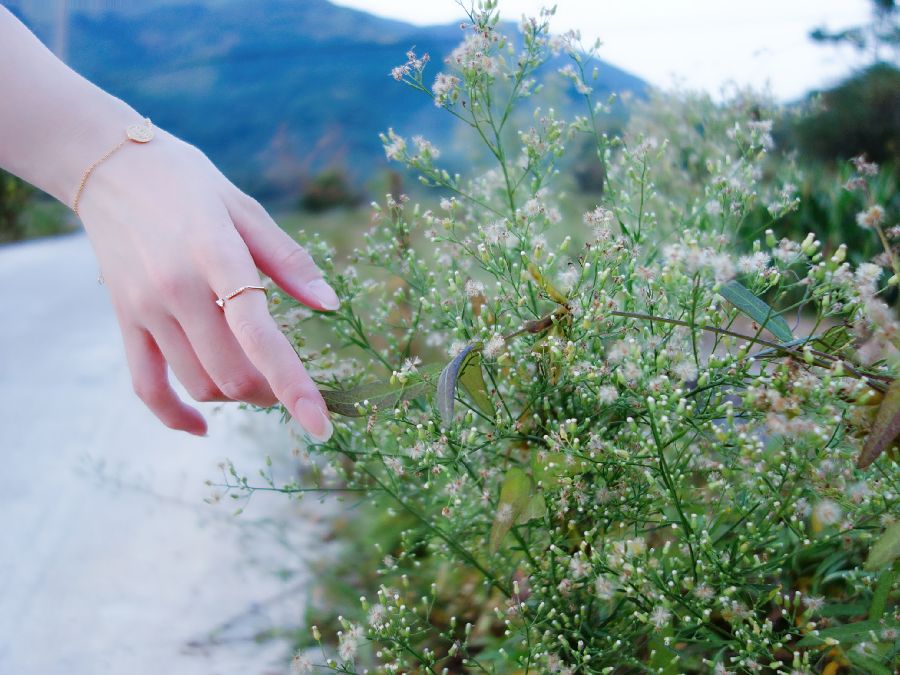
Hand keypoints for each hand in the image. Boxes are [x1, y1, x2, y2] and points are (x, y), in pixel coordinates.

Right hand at [77, 127, 336, 439]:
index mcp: (216, 257)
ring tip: (258, 382)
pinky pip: (146, 386)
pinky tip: (202, 427)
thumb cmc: (188, 182)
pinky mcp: (124, 320)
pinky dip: (175, 415)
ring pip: (199, 384)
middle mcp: (177, 290)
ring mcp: (145, 310)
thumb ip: (289, 260)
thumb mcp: (245, 208)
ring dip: (237, 397)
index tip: (321, 426)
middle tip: (290, 380)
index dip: (295, 387)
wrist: (106, 164)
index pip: (260, 337)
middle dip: (272, 392)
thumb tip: (331, 305)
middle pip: (232, 375)